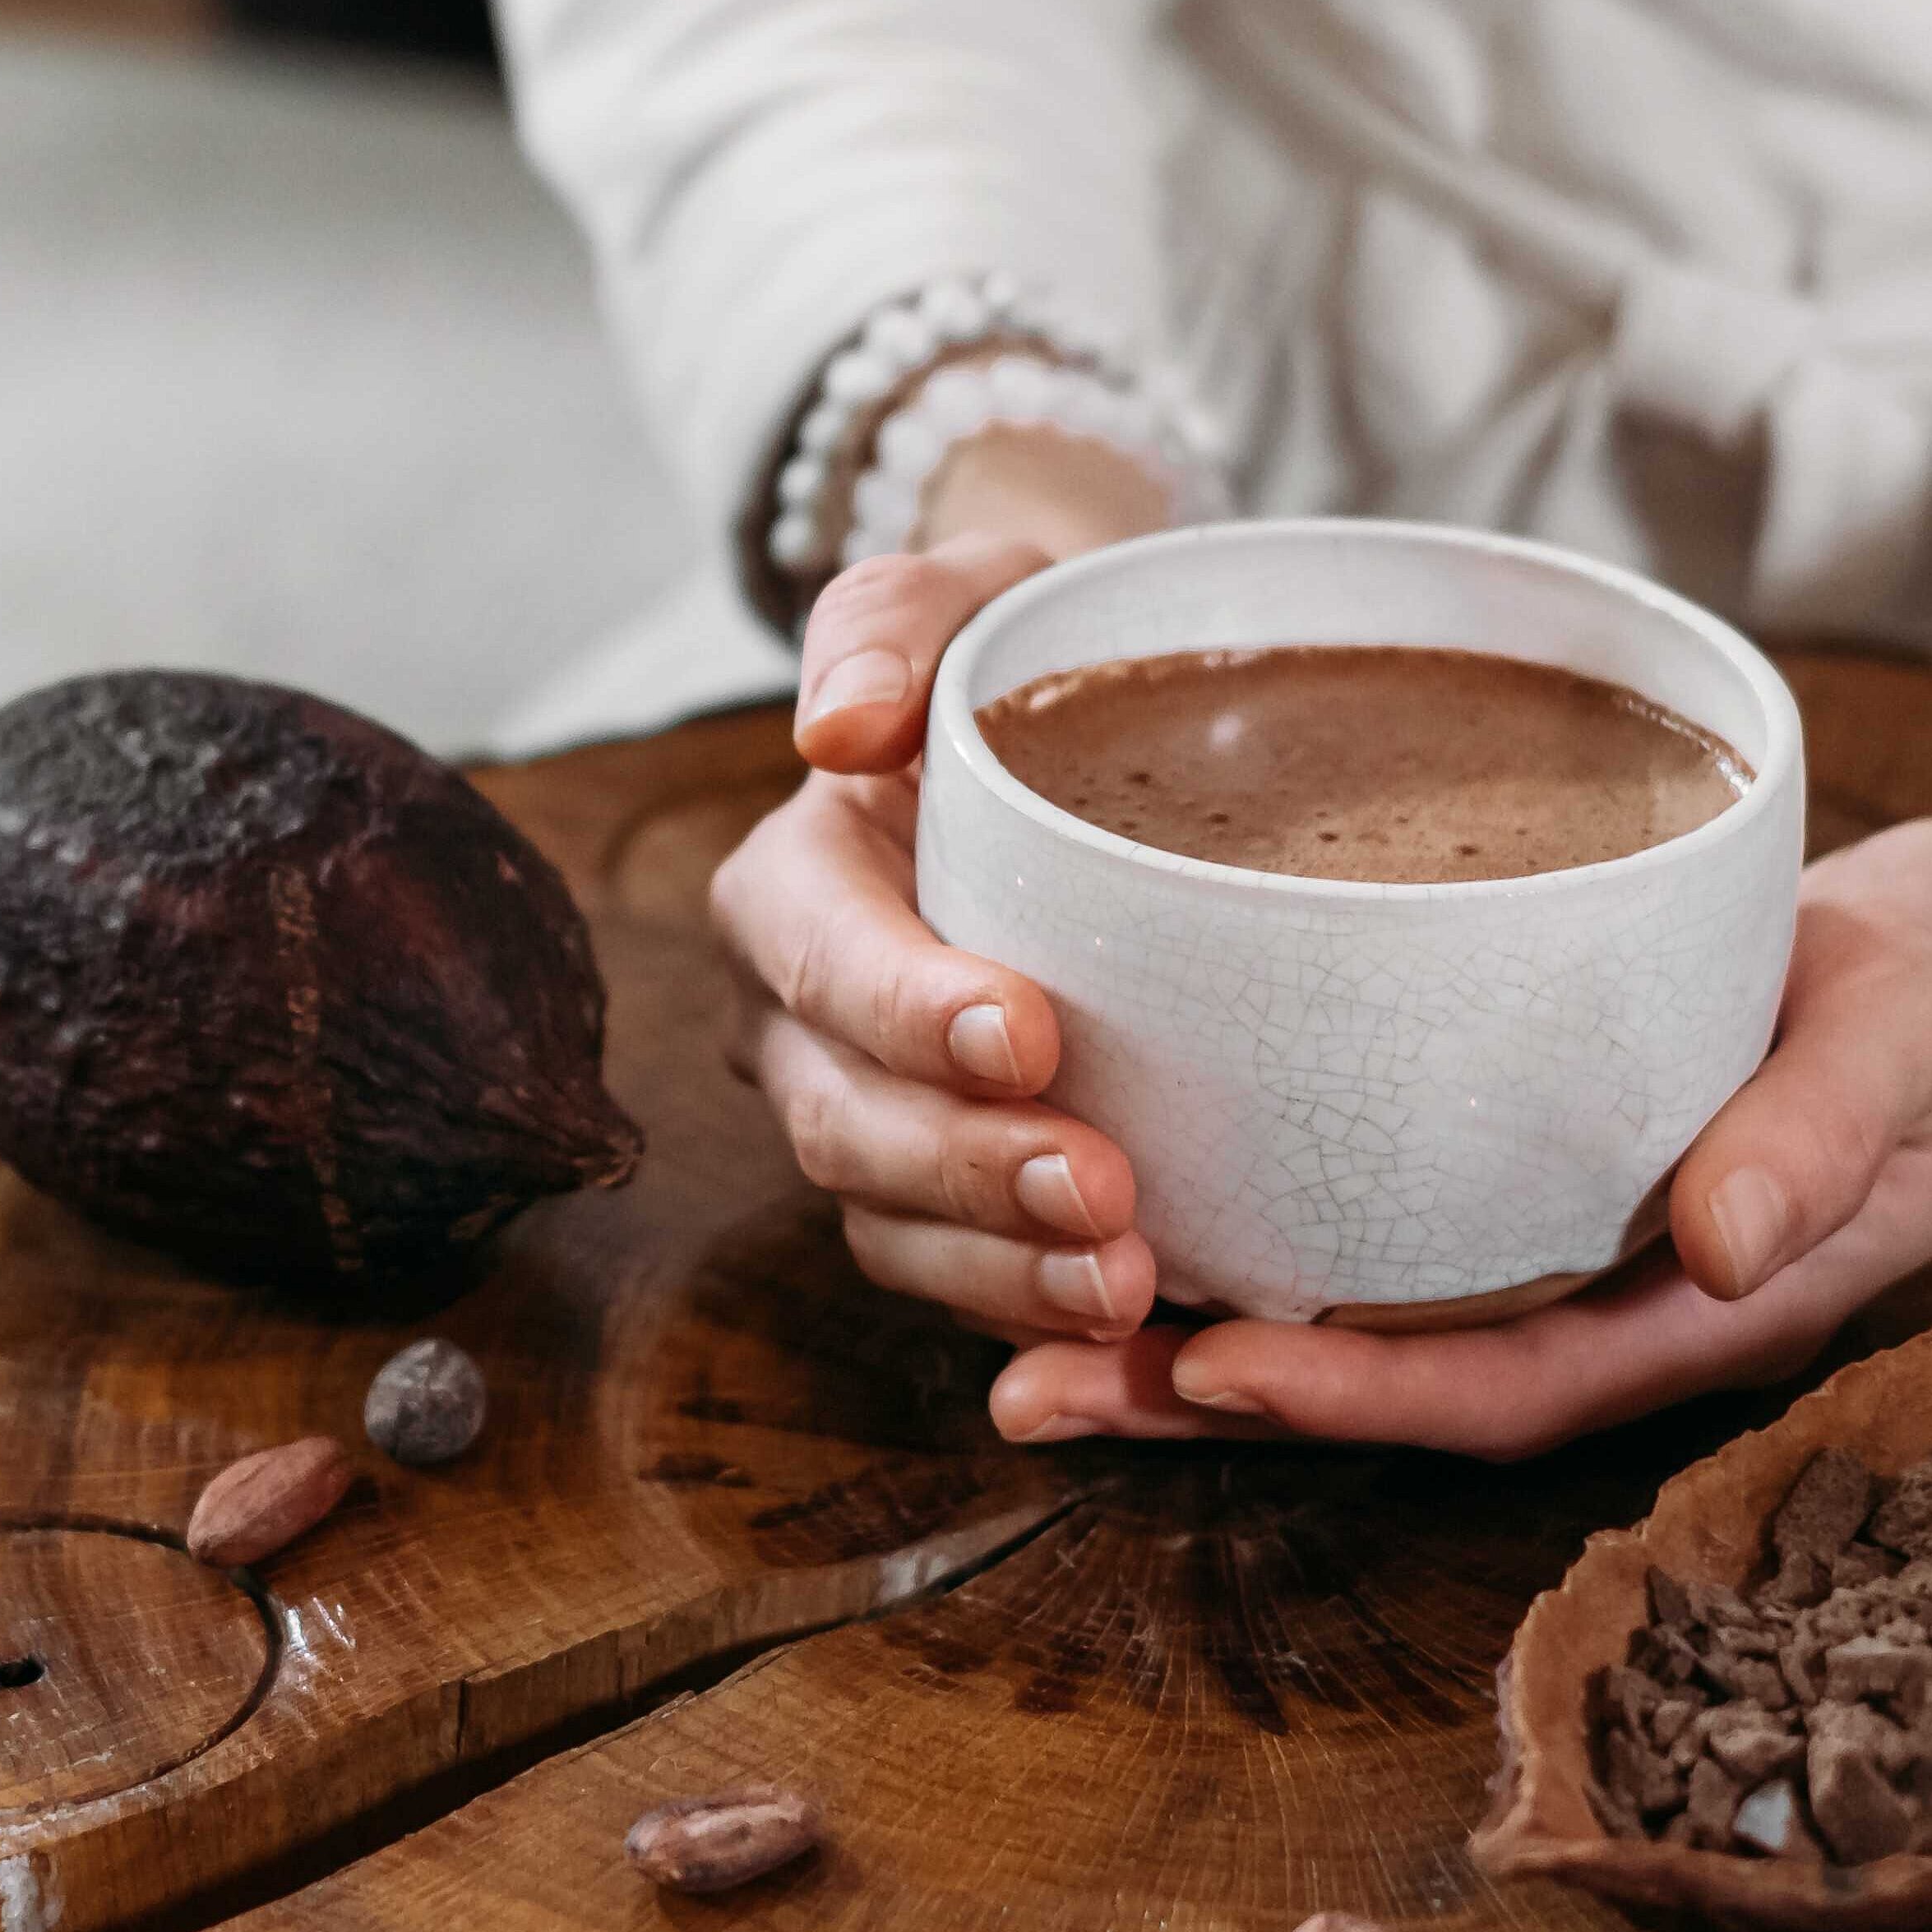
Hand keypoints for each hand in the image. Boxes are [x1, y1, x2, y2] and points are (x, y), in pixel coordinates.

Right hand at [715, 428, 1172, 1358]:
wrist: (1084, 743)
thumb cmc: (1024, 663)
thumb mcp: (967, 595)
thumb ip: (893, 623)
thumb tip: (841, 727)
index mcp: (795, 890)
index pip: (821, 959)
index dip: (907, 1010)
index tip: (1030, 1034)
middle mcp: (807, 1024)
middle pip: (846, 1124)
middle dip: (965, 1173)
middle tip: (1101, 1195)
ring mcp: (871, 1119)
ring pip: (894, 1227)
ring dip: (1003, 1272)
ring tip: (1128, 1286)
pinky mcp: (949, 1192)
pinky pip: (963, 1277)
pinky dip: (1033, 1317)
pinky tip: (1136, 1336)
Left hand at [992, 817, 1931, 1455]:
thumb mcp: (1913, 1044)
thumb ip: (1823, 1139)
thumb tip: (1716, 1248)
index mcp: (1704, 1307)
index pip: (1511, 1386)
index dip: (1364, 1396)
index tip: (1213, 1370)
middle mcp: (1612, 1297)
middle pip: (1396, 1379)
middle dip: (1216, 1398)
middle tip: (1034, 1389)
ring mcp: (1570, 1238)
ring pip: (1367, 1313)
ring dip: (1200, 1328)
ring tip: (1026, 1324)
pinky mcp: (1534, 1158)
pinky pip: (1385, 1221)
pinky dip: (1267, 1225)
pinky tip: (1142, 1192)